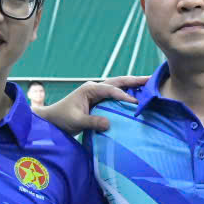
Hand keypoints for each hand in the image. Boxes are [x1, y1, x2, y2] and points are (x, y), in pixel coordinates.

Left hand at [32, 76, 148, 132]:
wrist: (52, 120)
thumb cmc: (62, 119)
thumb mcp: (76, 121)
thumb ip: (92, 122)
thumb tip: (109, 124)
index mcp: (90, 89)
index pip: (111, 90)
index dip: (124, 96)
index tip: (136, 102)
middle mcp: (95, 87)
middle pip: (118, 81)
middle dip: (134, 80)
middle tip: (151, 78)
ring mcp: (97, 92)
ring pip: (118, 86)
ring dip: (132, 84)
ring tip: (149, 83)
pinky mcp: (99, 100)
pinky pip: (116, 94)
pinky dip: (127, 93)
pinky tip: (137, 96)